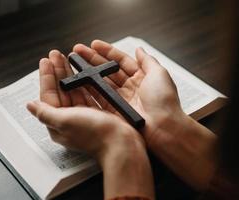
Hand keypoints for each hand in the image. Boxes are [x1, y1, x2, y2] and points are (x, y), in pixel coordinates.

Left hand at [26, 50, 153, 198]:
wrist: (122, 143)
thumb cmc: (95, 134)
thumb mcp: (65, 121)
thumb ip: (45, 113)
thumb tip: (30, 106)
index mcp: (58, 123)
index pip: (48, 96)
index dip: (46, 77)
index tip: (45, 61)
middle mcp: (70, 119)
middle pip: (60, 91)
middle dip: (57, 71)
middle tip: (56, 54)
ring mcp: (84, 115)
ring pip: (73, 90)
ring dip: (70, 74)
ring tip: (67, 58)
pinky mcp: (97, 112)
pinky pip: (87, 92)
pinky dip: (84, 81)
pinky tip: (83, 72)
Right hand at [73, 41, 217, 189]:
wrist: (164, 127)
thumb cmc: (164, 101)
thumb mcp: (159, 74)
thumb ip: (147, 60)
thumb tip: (139, 49)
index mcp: (141, 77)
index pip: (120, 61)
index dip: (107, 52)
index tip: (94, 44)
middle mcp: (130, 88)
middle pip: (108, 70)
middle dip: (92, 59)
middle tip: (78, 51)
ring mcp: (121, 100)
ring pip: (101, 83)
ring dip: (87, 73)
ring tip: (74, 63)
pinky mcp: (114, 112)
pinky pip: (98, 98)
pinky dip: (88, 90)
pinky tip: (79, 81)